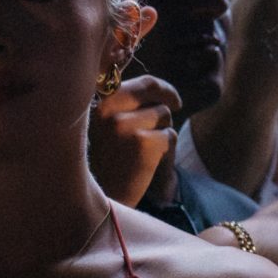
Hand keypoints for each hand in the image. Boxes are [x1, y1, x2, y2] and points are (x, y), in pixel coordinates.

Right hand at [90, 74, 181, 206]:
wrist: (105, 196)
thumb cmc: (110, 160)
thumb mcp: (108, 125)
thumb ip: (127, 104)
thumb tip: (161, 89)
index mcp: (100, 101)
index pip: (143, 81)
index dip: (162, 87)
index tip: (172, 97)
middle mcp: (109, 109)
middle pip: (155, 91)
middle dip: (168, 99)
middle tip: (177, 106)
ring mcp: (124, 124)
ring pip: (164, 115)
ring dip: (162, 130)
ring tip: (143, 149)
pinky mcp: (142, 142)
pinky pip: (169, 136)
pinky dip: (166, 148)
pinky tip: (148, 161)